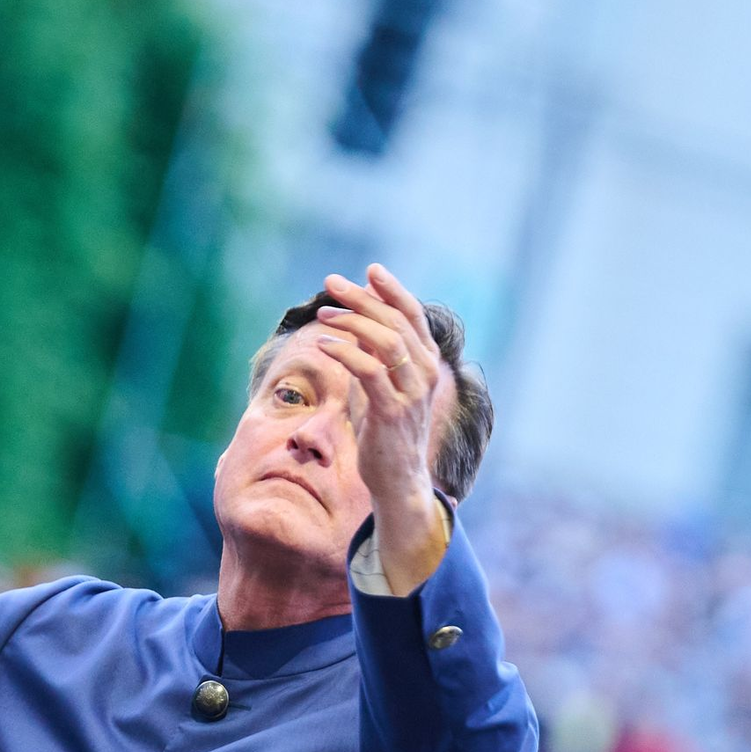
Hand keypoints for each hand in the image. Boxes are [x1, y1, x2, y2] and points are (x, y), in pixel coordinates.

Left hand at [313, 263, 440, 503]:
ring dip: (351, 322)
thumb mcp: (384, 388)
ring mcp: (412, 393)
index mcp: (426, 364)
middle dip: (362, 298)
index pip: (413, 315)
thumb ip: (377, 356)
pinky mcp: (392, 412)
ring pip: (385, 341)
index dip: (392, 289)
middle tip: (332, 283)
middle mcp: (425, 374)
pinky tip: (325, 345)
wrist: (397, 481)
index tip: (369, 270)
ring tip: (324, 314)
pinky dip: (346, 353)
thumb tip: (358, 323)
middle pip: (395, 321)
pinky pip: (369, 371)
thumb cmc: (387, 434)